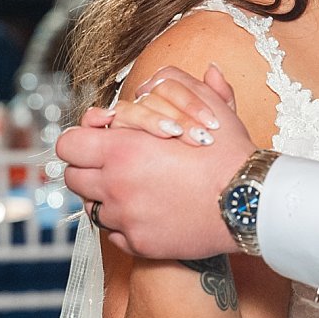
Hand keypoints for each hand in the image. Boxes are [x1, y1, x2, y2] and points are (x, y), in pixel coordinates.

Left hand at [58, 65, 250, 260]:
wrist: (249, 203)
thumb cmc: (228, 154)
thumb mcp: (207, 107)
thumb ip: (181, 86)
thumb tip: (175, 74)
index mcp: (123, 150)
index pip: (68, 145)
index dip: (80, 140)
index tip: (96, 141)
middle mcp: (116, 186)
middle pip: (73, 178)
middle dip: (88, 169)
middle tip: (111, 165)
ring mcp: (126, 218)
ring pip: (92, 208)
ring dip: (106, 197)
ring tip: (132, 189)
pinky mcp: (139, 243)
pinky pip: (114, 234)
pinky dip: (124, 224)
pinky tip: (146, 211)